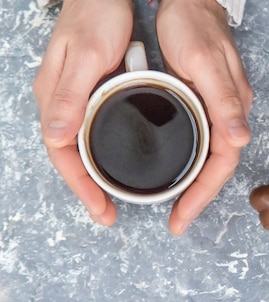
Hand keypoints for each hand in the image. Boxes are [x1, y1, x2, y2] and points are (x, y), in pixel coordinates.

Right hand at [33, 0, 132, 225]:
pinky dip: (97, 153)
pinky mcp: (87, 92)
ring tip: (108, 199)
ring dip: (90, 175)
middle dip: (85, 189)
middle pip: (68, 156)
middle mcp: (60, 101)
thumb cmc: (97, 15)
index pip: (62, 154)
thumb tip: (55, 138)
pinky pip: (87, 131)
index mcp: (56, 96)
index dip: (81, 186)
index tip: (100, 210)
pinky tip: (112, 162)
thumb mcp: (88, 55)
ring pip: (77, 146)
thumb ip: (71, 95)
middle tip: (106, 214)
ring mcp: (72, 97)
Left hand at [156, 0, 252, 234]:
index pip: (221, 165)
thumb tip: (240, 140)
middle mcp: (229, 114)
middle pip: (218, 168)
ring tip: (178, 206)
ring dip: (197, 185)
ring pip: (212, 158)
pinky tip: (180, 169)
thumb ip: (223, 100)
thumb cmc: (193, 24)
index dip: (202, 195)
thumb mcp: (203, 60)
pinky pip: (205, 143)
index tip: (181, 217)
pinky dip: (192, 163)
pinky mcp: (208, 104)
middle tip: (177, 222)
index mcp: (231, 108)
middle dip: (198, 198)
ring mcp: (220, 110)